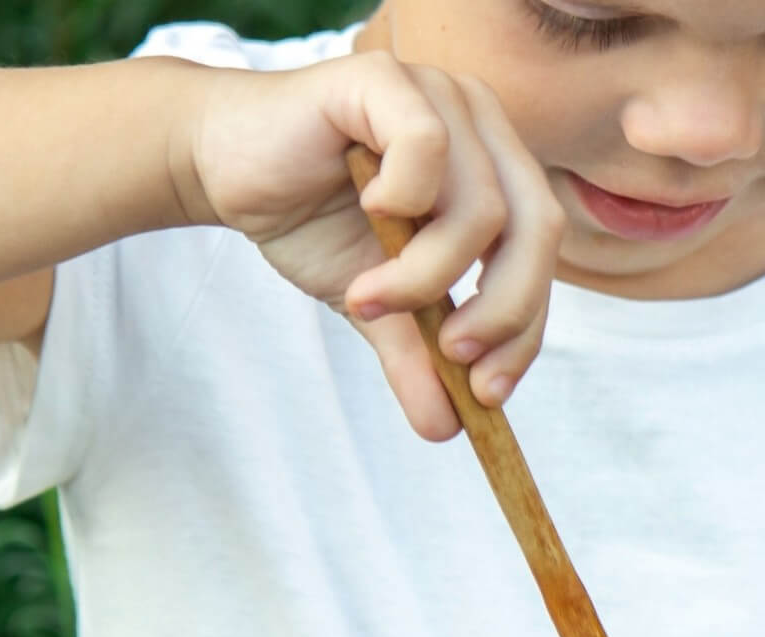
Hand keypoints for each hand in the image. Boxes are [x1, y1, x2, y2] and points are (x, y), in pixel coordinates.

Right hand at [177, 51, 563, 438]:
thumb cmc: (310, 219)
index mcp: (496, 169)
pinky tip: (366, 212)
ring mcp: (439, 95)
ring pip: (481, 206)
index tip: (488, 393)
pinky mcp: (386, 79)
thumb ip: (416, 356)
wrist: (222, 168)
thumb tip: (449, 429)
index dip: (526, 327)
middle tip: (451, 356)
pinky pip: (427, 148)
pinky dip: (401, 200)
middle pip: (537, 229)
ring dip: (426, 274)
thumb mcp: (373, 303)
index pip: (542, 254)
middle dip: (501, 309)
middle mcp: (482, 124)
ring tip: (370, 297)